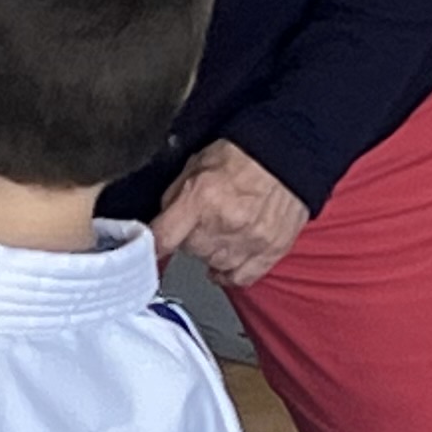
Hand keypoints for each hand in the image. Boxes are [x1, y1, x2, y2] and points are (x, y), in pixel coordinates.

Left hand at [147, 139, 308, 288]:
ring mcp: (249, 241)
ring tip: (220, 230)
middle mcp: (224, 224)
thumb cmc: (242, 156)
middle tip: (202, 219)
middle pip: (189, 251)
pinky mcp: (271, 251)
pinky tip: (227, 260)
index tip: (143, 252)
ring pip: (213, 264)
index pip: (163, 238)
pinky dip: (230, 273)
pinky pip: (241, 278)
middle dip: (190, 237)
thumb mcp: (195, 165)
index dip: (150, 246)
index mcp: (201, 198)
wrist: (288, 154)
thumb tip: (160, 225)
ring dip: (212, 252)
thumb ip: (174, 198)